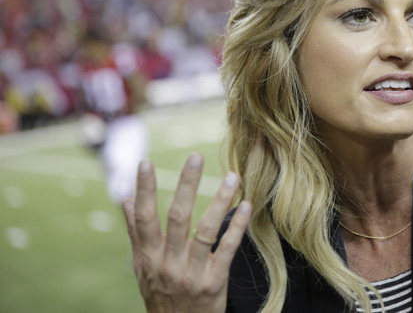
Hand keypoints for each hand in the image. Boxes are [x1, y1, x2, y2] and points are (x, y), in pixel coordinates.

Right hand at [122, 154, 251, 312]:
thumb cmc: (161, 295)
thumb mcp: (142, 268)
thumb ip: (136, 233)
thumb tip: (126, 199)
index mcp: (148, 257)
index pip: (144, 218)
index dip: (144, 190)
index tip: (145, 162)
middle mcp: (168, 263)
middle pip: (177, 218)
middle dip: (186, 185)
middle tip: (195, 156)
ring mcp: (191, 274)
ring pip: (206, 230)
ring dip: (219, 201)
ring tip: (232, 176)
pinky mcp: (214, 283)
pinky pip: (227, 250)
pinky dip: (237, 227)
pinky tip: (246, 207)